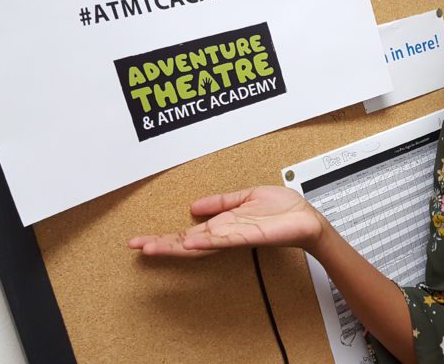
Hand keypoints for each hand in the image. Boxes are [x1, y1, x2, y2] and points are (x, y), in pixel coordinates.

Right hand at [128, 186, 325, 256]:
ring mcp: (235, 236)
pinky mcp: (249, 236)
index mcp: (223, 225)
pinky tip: (189, 243)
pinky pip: (223, 240)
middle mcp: (225, 233)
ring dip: (175, 245)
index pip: (188, 234)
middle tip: (136, 246)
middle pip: (187, 242)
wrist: (307, 219)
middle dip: (161, 245)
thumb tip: (195, 206)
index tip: (142, 241)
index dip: (165, 237)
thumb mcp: (246, 197)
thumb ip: (221, 202)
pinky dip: (206, 241)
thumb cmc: (283, 210)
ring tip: (151, 247)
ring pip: (199, 243)